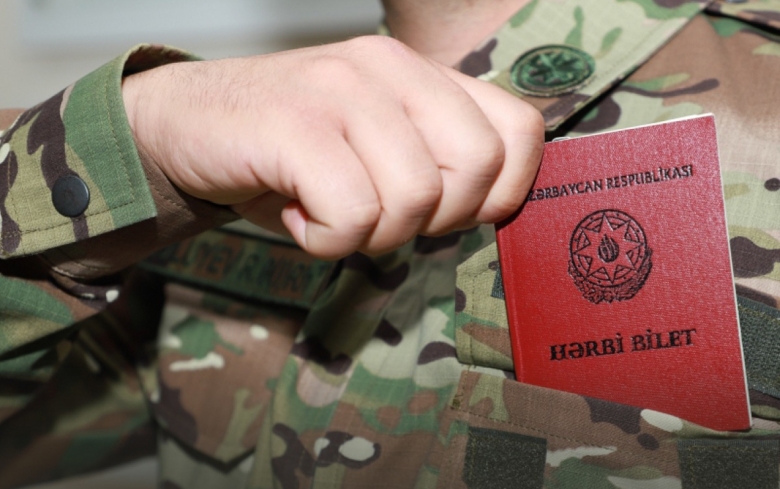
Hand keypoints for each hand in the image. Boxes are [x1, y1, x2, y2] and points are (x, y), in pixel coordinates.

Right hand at [122, 36, 543, 258]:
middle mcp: (389, 69)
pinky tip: (295, 215)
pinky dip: (325, 240)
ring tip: (326, 212)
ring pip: (415, 198)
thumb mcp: (377, 146)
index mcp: (421, 73)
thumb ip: (436, 161)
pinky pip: (352, 214)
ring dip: (371, 234)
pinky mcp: (295, 125)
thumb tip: (492, 209)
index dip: (498, 193)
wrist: (185, 125)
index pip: (519, 132)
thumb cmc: (291, 152)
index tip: (443, 212)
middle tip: (379, 215)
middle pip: (477, 167)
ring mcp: (341, 92)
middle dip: (436, 219)